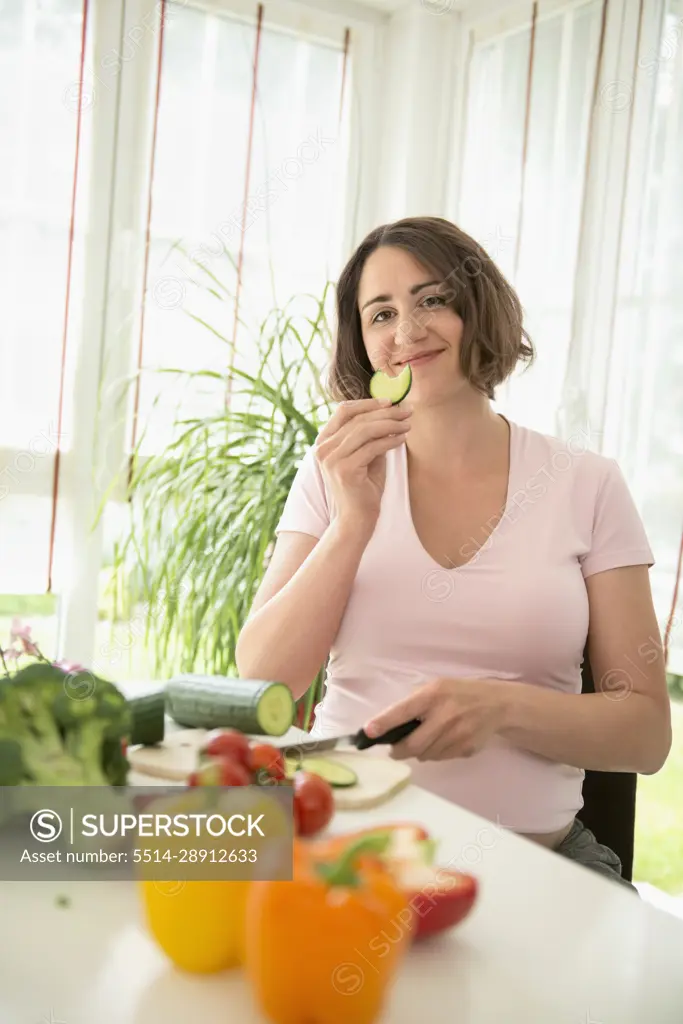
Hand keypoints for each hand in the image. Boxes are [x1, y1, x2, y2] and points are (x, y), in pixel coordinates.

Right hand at [314, 398, 411, 525]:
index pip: (343, 411)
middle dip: (386, 412)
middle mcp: (323, 448)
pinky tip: (402, 439)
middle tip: (407, 411)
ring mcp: (331, 459)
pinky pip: (372, 447)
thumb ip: (370, 435)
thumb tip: (390, 411)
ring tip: (408, 424)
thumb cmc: (363, 487)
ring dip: (390, 424)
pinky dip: (390, 440)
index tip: (390, 401)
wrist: (356, 519)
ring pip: (365, 430)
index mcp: (323, 442)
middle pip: (357, 419)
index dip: (368, 403)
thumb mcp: (364, 455)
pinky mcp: (345, 470)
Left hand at [363, 678, 508, 761]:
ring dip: (419, 752)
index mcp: (433, 695)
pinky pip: (441, 758)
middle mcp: (444, 715)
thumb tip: (389, 726)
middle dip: (398, 750)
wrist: (497, 704)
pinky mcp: (466, 748)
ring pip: (426, 755)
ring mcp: (457, 734)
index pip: (403, 711)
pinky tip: (444, 741)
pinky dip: (436, 754)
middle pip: (412, 745)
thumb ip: (416, 704)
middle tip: (394, 750)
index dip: (384, 723)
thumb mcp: (437, 687)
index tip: (368, 732)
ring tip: (426, 739)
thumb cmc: (460, 693)